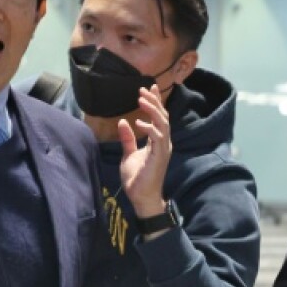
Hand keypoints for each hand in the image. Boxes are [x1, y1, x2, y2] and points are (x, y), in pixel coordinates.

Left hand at [117, 85, 172, 221]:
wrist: (141, 197)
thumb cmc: (137, 178)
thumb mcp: (128, 154)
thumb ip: (127, 139)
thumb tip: (122, 122)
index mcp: (157, 141)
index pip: (159, 117)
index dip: (155, 102)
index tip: (149, 88)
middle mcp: (164, 143)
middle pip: (163, 116)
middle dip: (155, 101)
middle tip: (143, 89)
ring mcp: (163, 149)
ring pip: (163, 123)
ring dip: (153, 110)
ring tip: (141, 100)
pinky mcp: (160, 156)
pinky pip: (158, 137)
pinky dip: (150, 128)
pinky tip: (139, 122)